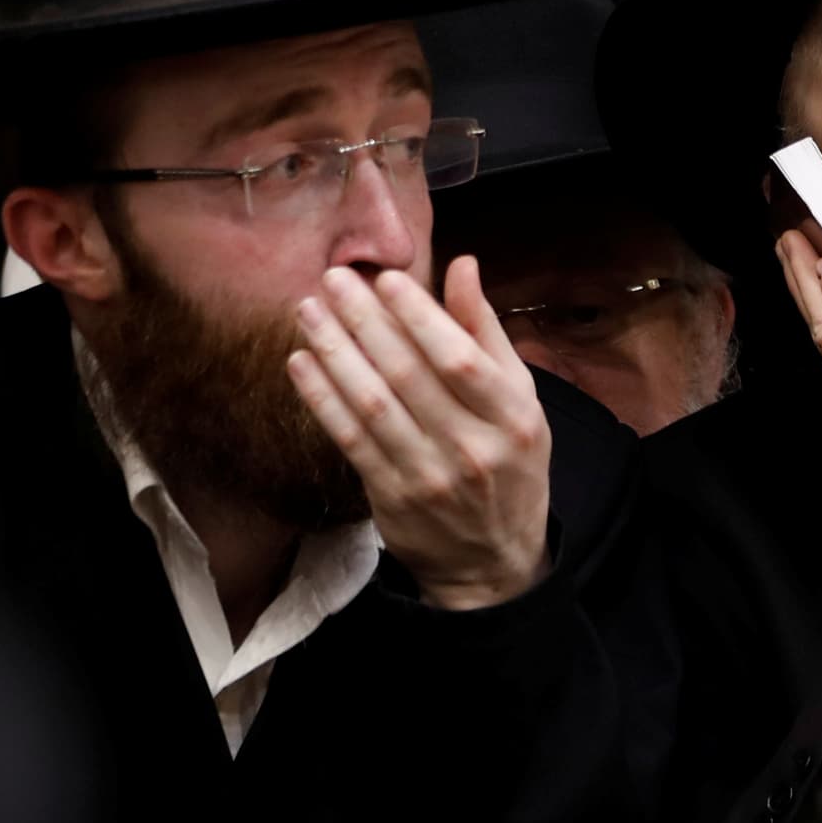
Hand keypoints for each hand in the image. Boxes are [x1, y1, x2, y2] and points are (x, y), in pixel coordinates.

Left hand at [287, 256, 552, 609]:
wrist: (493, 557)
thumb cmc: (509, 459)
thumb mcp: (519, 397)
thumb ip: (486, 331)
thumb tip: (463, 266)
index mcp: (513, 416)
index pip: (458, 357)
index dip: (418, 316)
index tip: (384, 279)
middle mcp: (472, 447)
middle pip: (407, 375)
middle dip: (364, 321)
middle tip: (332, 280)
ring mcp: (428, 476)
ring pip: (371, 405)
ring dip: (334, 353)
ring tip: (308, 312)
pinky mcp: (391, 498)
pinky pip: (349, 440)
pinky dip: (322, 399)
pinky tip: (302, 363)